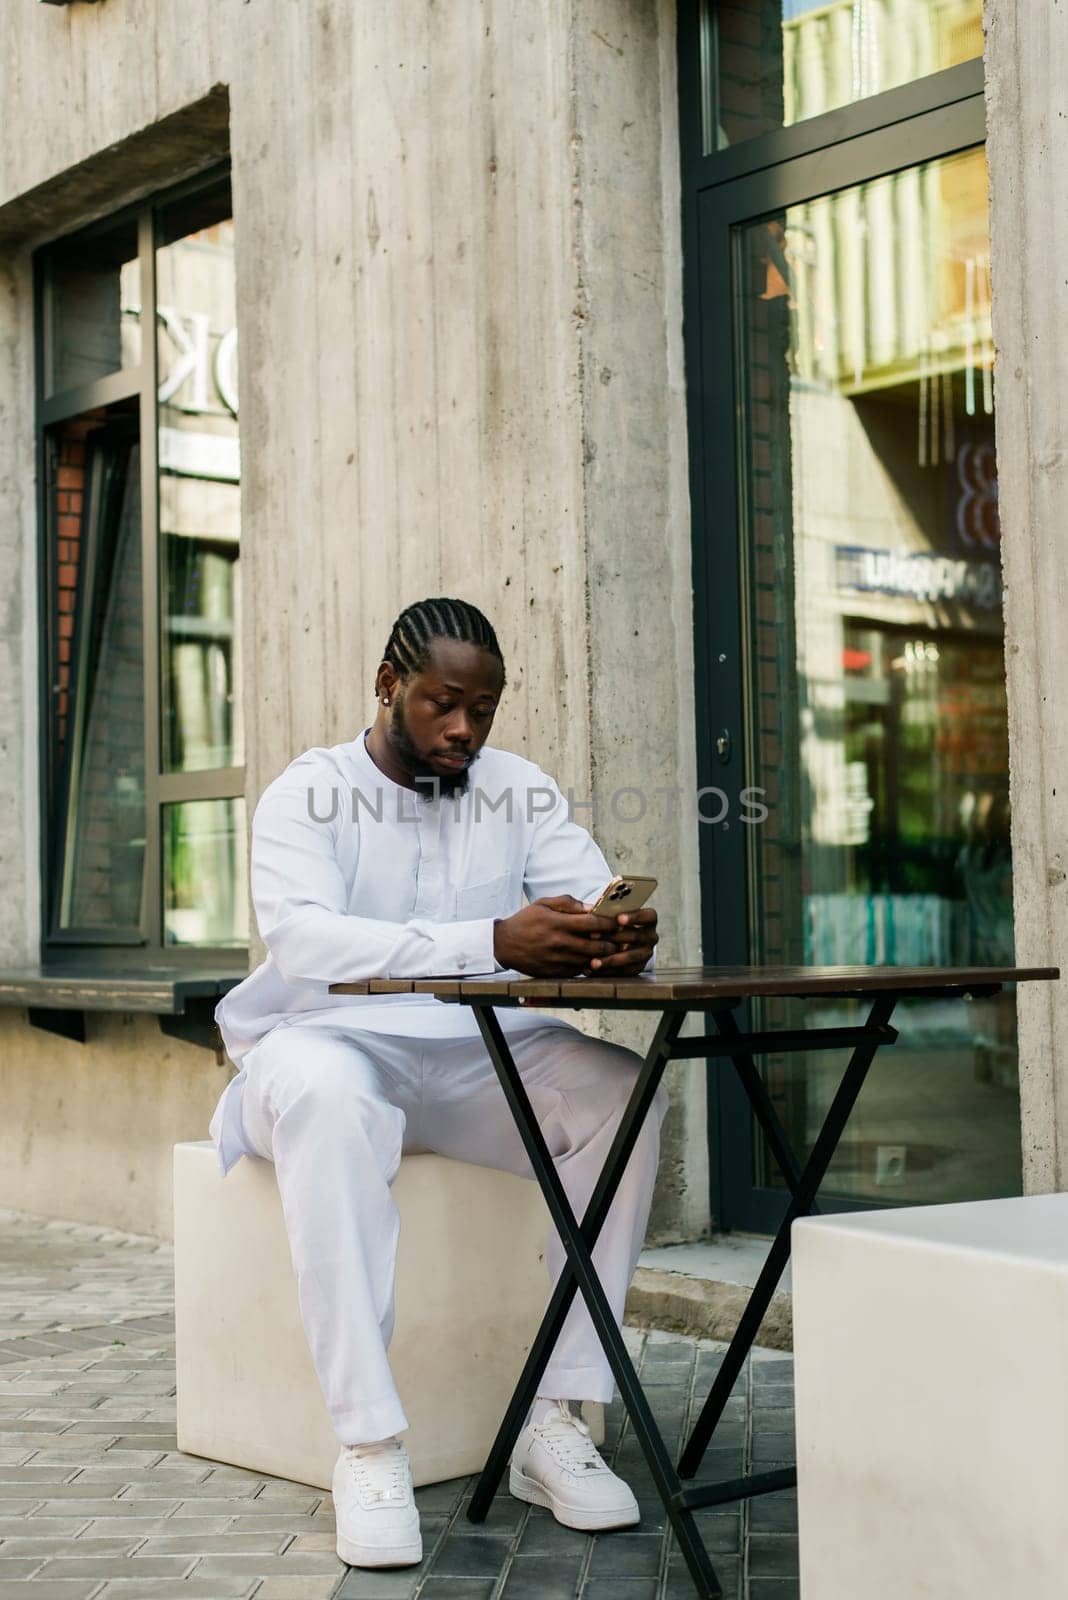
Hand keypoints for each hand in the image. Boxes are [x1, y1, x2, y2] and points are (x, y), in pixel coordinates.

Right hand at [493, 895, 625, 978]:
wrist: (504, 945)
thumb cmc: (526, 921)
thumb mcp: (543, 904)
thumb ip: (568, 903)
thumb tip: (592, 908)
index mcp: (558, 923)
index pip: (592, 923)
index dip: (610, 923)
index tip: (621, 921)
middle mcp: (559, 943)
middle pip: (596, 945)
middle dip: (613, 943)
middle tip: (624, 939)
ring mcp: (558, 960)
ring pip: (591, 960)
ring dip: (605, 957)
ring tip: (615, 951)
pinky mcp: (556, 973)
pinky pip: (579, 971)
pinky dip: (589, 966)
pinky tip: (596, 961)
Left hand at [579, 905, 657, 976]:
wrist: (622, 943)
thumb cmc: (615, 924)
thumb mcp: (615, 916)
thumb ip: (608, 914)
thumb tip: (591, 914)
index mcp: (649, 921)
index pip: (648, 916)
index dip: (635, 917)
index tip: (618, 919)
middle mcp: (650, 937)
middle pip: (636, 936)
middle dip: (613, 937)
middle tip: (593, 936)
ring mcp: (646, 954)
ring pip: (630, 957)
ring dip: (610, 960)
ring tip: (593, 961)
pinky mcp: (638, 968)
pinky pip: (623, 971)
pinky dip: (607, 971)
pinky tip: (592, 969)